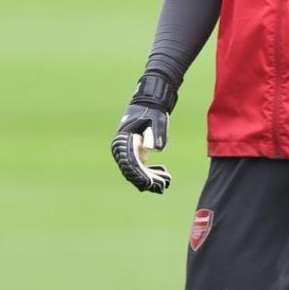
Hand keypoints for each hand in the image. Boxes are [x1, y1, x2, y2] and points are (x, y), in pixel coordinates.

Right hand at [111, 74, 177, 193]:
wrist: (150, 104)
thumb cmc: (153, 112)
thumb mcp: (156, 121)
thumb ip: (153, 134)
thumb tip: (151, 149)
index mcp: (123, 140)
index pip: (130, 163)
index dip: (140, 175)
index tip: (151, 184)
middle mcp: (122, 148)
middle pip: (132, 171)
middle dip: (147, 181)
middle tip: (163, 185)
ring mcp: (127, 151)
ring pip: (136, 172)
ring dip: (151, 179)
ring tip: (166, 181)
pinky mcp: (136, 153)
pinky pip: (141, 168)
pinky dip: (151, 173)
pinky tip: (164, 174)